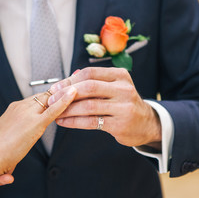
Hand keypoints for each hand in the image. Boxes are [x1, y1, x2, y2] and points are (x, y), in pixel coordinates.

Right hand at [0, 86, 76, 177]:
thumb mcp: (8, 135)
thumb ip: (19, 130)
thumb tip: (24, 135)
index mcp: (15, 108)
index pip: (38, 98)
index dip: (53, 93)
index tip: (63, 87)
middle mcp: (20, 106)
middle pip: (46, 96)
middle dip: (62, 90)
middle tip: (78, 81)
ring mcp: (27, 113)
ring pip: (51, 99)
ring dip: (66, 94)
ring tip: (80, 86)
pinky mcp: (34, 124)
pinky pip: (53, 109)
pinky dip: (65, 100)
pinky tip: (74, 93)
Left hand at [47, 67, 161, 147]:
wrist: (146, 124)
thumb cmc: (124, 104)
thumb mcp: (115, 87)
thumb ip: (94, 83)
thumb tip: (66, 82)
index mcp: (120, 75)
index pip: (90, 73)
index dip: (70, 80)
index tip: (55, 88)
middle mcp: (124, 89)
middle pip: (89, 87)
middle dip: (66, 94)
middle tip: (51, 100)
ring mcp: (123, 107)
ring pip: (88, 105)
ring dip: (67, 109)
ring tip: (55, 113)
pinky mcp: (120, 124)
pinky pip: (91, 122)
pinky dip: (74, 122)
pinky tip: (64, 122)